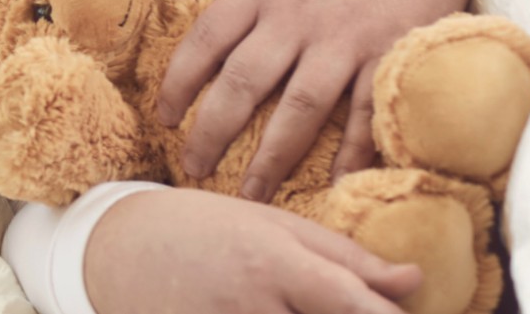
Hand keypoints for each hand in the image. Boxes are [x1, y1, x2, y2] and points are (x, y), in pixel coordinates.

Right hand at [84, 187, 420, 313]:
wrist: (114, 252)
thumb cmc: (200, 228)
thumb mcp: (270, 224)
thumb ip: (345, 257)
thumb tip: (414, 280)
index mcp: (274, 263)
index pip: (354, 306)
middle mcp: (253, 308)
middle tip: (324, 298)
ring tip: (292, 301)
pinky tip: (272, 312)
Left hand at [156, 0, 507, 198]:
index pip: (208, 38)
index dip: (179, 80)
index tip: (165, 116)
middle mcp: (299, 17)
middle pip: (245, 81)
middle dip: (214, 129)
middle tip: (193, 167)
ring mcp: (346, 40)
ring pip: (300, 106)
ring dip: (273, 155)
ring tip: (250, 193)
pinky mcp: (389, 56)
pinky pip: (366, 112)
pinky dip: (353, 151)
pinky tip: (333, 185)